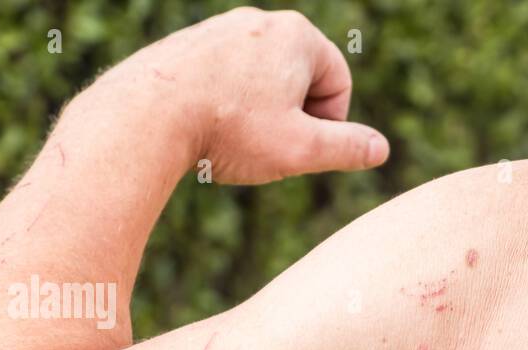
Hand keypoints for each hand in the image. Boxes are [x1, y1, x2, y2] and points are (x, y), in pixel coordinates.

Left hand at [108, 7, 388, 183]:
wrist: (147, 114)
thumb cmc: (230, 130)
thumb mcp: (301, 150)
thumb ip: (347, 148)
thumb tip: (380, 149)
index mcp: (298, 36)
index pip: (338, 83)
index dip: (330, 126)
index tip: (300, 147)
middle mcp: (260, 21)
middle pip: (300, 80)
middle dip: (292, 118)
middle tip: (265, 147)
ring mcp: (221, 29)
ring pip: (261, 82)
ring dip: (258, 115)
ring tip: (233, 139)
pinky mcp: (190, 44)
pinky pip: (226, 79)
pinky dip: (226, 106)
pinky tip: (206, 129)